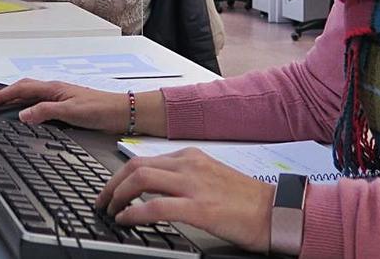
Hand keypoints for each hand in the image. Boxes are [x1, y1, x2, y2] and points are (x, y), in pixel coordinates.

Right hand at [0, 79, 130, 131]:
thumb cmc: (101, 109)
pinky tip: (28, 116)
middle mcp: (55, 90)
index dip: (1, 96)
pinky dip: (27, 108)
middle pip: (22, 89)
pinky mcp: (66, 106)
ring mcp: (60, 97)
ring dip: (14, 101)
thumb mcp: (71, 111)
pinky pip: (40, 104)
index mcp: (53, 88)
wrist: (121, 112)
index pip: (20, 89)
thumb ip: (46, 111)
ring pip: (30, 96)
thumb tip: (23, 114)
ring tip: (1, 110)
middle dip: (3, 96)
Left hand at [96, 149, 274, 253]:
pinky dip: (133, 213)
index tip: (111, 189)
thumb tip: (157, 191)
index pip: (145, 159)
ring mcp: (193, 185)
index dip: (121, 175)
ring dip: (117, 196)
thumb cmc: (247, 201)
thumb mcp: (211, 179)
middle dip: (111, 183)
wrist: (277, 211)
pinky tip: (125, 221)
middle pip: (135, 166)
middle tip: (102, 201)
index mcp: (192, 157)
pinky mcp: (199, 208)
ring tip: (110, 211)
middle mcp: (190, 165)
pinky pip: (154, 207)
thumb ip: (185, 179)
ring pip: (140, 179)